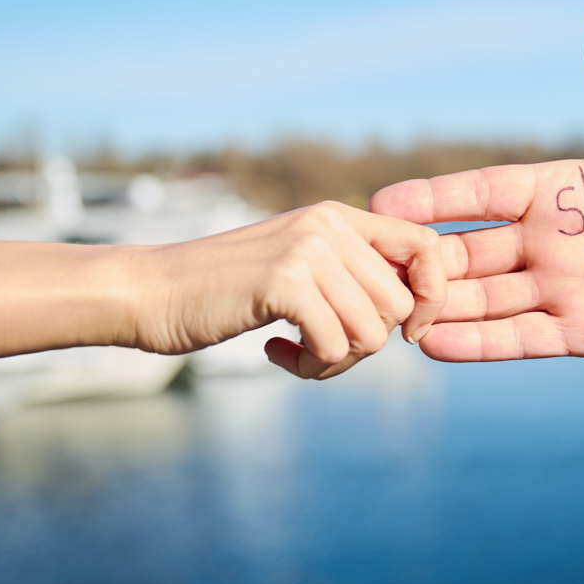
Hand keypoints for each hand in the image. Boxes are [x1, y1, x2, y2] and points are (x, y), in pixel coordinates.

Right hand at [132, 201, 444, 378]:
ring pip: (372, 332)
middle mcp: (328, 225)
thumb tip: (415, 314)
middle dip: (368, 344)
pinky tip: (275, 352)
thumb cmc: (225, 291)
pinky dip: (310, 366)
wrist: (150, 292)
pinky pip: (334, 346)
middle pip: (399, 305)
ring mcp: (307, 250)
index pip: (427, 247)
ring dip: (337, 361)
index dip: (433, 296)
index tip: (408, 333)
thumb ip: (349, 277)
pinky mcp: (284, 282)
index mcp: (338, 217)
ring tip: (298, 353)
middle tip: (323, 350)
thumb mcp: (296, 266)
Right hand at [371, 7, 583, 363]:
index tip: (384, 202)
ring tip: (389, 312)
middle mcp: (554, 242)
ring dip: (440, 303)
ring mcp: (567, 289)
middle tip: (368, 265)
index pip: (485, 192)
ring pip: (487, 297)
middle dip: (423, 258)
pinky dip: (479, 342)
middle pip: (473, 249)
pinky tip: (434, 344)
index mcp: (563, 191)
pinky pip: (522, 337)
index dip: (437, 198)